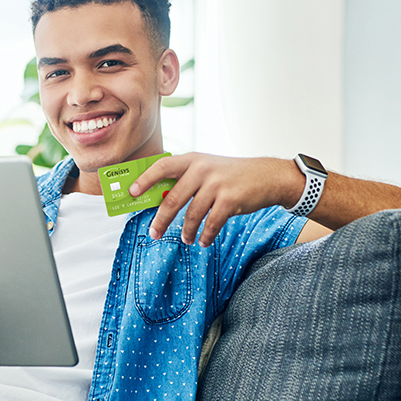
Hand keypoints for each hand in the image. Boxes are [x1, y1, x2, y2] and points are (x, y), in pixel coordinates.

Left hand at [129, 153, 294, 246]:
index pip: (162, 167)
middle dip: (161, 220)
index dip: (145, 179)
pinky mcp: (230, 200)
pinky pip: (211, 224)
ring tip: (187, 239)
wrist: (267, 176)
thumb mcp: (207, 168)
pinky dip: (205, 235)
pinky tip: (203, 240)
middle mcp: (202, 170)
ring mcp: (216, 184)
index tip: (132, 192)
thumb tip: (159, 199)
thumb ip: (186, 180)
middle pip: (172, 199)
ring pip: (191, 215)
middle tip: (154, 233)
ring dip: (187, 232)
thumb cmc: (231, 175)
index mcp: (193, 160)